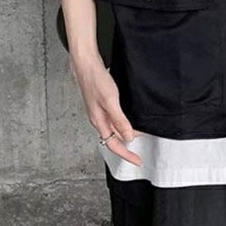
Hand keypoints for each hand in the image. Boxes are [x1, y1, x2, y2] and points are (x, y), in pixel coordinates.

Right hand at [69, 51, 143, 165]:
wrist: (86, 64)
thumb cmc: (96, 81)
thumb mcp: (110, 102)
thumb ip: (119, 121)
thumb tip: (128, 138)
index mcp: (99, 122)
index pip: (114, 145)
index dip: (126, 155)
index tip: (137, 161)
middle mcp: (98, 119)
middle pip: (113, 140)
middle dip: (126, 148)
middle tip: (139, 153)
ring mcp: (99, 111)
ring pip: (113, 130)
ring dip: (125, 135)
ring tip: (138, 137)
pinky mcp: (101, 103)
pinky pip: (113, 120)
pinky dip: (122, 124)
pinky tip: (128, 120)